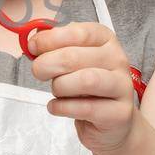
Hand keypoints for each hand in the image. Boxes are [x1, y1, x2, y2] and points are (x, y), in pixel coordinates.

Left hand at [29, 22, 140, 154]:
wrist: (111, 121)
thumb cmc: (87, 87)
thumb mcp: (72, 62)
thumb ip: (54, 47)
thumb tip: (35, 40)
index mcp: (105, 40)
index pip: (78, 32)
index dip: (50, 39)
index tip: (33, 47)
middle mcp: (118, 59)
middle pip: (75, 57)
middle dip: (47, 64)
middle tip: (39, 72)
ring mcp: (122, 86)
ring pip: (85, 80)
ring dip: (60, 87)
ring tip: (57, 91)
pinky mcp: (119, 112)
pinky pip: (85, 108)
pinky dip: (62, 107)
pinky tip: (58, 107)